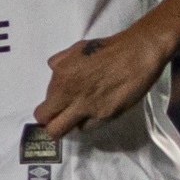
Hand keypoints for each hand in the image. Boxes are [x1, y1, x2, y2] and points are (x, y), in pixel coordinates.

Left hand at [33, 25, 171, 139]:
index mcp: (62, 78)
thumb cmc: (108, 48)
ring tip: (83, 110)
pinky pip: (90, 127)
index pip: (42, 112)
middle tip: (61, 118)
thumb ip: (61, 62)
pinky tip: (96, 109)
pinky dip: (90, 121)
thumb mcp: (77, 49)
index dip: (46, 113)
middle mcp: (72, 96)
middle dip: (54, 126)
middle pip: (53, 129)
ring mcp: (89, 108)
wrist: (137, 53)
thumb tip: (53, 70)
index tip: (53, 109)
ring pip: (71, 131)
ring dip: (74, 123)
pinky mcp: (106, 115)